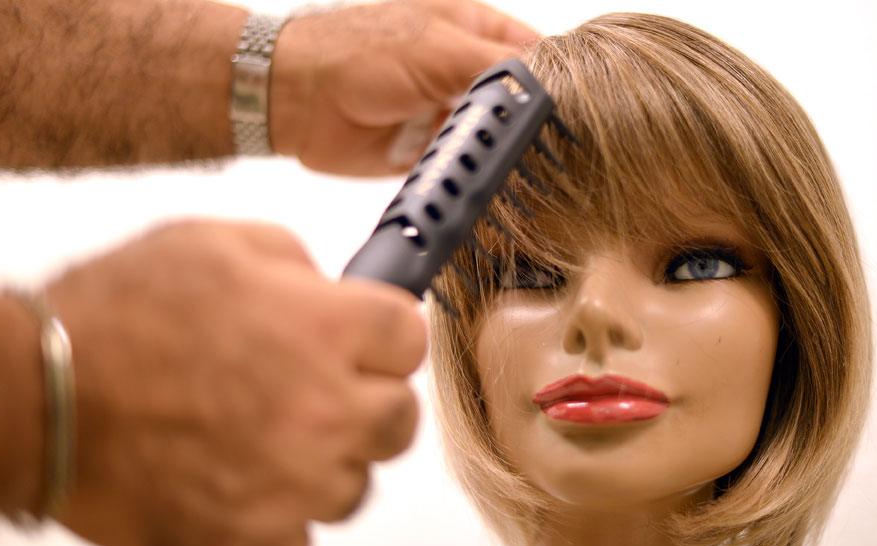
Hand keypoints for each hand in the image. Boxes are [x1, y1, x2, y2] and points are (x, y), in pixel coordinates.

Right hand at [46, 220, 425, 545]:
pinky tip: (246, 482)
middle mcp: (322, 406)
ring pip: (355, 482)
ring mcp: (292, 479)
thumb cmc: (114, 316)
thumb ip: (293, 261)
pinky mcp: (253, 535)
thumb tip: (330, 286)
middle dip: (369, 399)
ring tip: (269, 437)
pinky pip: (302, 534)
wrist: (39, 394)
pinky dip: (282, 514)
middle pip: (399, 417)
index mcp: (322, 327)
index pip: (410, 335)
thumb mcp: (214, 243)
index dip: (386, 334)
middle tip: (327, 390)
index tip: (369, 339)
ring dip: (325, 461)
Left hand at [269, 0, 539, 175]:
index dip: (557, 81)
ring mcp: (448, 112)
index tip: (580, 112)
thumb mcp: (438, 49)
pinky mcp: (430, 150)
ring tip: (532, 173)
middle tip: (558, 152)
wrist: (296, 100)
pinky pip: (464, 166)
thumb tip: (548, 87)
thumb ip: (496, 68)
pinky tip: (493, 185)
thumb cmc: (357, 54)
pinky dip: (476, 176)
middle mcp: (465, 70)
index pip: (535, 54)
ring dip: (505, 154)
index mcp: (473, 29)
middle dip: (533, 125)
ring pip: (494, 136)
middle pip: (518, 100)